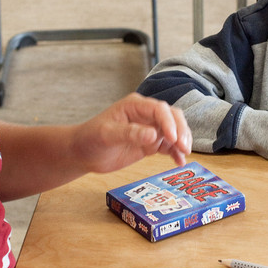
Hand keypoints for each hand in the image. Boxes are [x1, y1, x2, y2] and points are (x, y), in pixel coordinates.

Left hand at [72, 93, 191, 172]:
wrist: (83, 153)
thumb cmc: (90, 139)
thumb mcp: (107, 135)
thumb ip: (130, 133)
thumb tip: (153, 135)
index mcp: (135, 105)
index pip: (159, 109)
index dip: (169, 122)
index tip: (172, 138)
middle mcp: (145, 114)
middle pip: (172, 117)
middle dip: (180, 131)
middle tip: (184, 148)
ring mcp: (149, 128)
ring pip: (174, 130)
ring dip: (181, 141)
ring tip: (184, 155)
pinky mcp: (150, 143)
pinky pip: (168, 145)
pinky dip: (175, 152)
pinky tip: (180, 162)